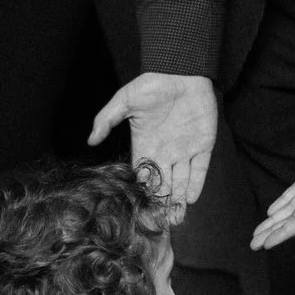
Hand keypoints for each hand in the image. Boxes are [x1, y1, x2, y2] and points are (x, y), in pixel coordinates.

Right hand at [87, 73, 218, 221]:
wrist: (180, 71)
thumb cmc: (150, 84)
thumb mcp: (124, 100)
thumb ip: (107, 120)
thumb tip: (91, 140)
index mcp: (145, 146)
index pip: (142, 174)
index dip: (141, 191)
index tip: (138, 208)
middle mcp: (165, 153)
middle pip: (163, 184)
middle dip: (161, 203)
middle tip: (160, 223)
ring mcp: (184, 150)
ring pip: (181, 181)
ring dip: (179, 200)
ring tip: (176, 218)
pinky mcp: (203, 145)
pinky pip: (200, 169)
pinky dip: (196, 183)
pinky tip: (192, 198)